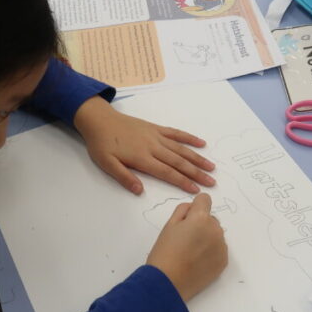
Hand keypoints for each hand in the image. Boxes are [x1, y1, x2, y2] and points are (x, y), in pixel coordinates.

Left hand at [73, 96, 215, 194]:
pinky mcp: (156, 128)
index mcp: (142, 158)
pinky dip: (189, 138)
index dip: (183, 182)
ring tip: (211, 167)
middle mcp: (153, 146)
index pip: (167, 172)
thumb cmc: (101, 144)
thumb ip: (124, 177)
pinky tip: (201, 143)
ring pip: (180, 149)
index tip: (196, 190)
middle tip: (212, 182)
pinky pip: (175, 133)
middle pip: (179, 162)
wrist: (99, 120)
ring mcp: (156, 136)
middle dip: (196, 173)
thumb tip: (140, 191)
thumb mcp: (107, 164)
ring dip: (197, 158)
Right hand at [146, 193, 227, 300]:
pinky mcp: (224, 261)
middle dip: (201, 224)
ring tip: (191, 253)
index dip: (196, 206)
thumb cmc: (165, 253)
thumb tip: (192, 207)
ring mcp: (221, 246)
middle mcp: (215, 230)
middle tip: (185, 240)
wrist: (168, 283)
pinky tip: (197, 262)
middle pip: (211, 219)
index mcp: (200, 218)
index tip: (189, 217)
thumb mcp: (168, 226)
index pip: (205, 199)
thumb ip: (182, 210)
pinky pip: (219, 249)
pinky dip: (211, 252)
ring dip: (207, 238)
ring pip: (215, 234)